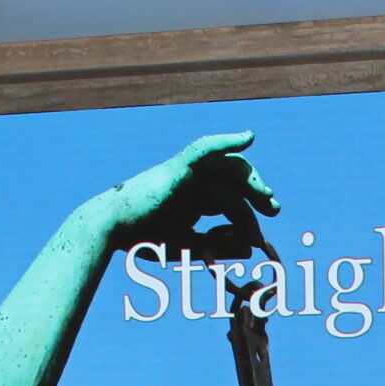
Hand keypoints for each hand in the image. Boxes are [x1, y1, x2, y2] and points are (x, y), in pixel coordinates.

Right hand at [100, 132, 280, 262]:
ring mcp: (185, 173)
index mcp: (193, 199)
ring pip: (226, 168)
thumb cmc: (142, 239)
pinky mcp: (176, 169)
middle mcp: (192, 182)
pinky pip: (203, 150)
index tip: (261, 237)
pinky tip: (248, 138)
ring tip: (266, 195)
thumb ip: (218, 245)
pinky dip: (225, 141)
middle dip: (256, 193)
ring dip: (249, 179)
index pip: (230, 199)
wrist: (111, 230)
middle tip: (273, 210)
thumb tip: (251, 247)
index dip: (250, 214)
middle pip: (233, 179)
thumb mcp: (189, 246)